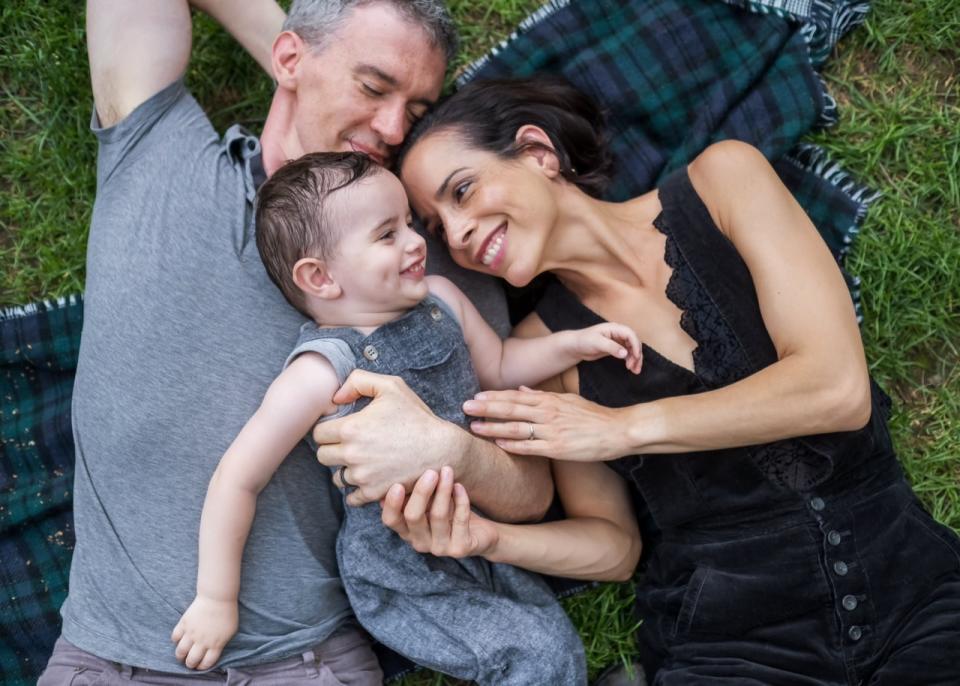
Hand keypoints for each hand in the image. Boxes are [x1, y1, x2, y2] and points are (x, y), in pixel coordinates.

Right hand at [171, 595, 238, 669]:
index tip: (199, 666)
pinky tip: (179, 639)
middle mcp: (202, 641)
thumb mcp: (230, 631)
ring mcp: (192, 633)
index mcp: (215, 645)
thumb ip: (221, 643)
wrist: (218, 597)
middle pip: (191, 661)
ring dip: (180, 655)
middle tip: (189, 662)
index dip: (201, 667)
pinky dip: (175, 640)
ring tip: (182, 654)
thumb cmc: (227, 613)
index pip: (206, 663)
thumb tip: (214, 651)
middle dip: (189, 664)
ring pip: (180, 652)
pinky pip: (175, 637)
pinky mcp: (184, 624)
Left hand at [313, 370, 463, 505]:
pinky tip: (369, 477)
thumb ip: (358, 381)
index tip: (342, 428)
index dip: (329, 429)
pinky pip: (351, 497)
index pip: (318, 433)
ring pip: (337, 477)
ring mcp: (362, 476)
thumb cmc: (416, 417)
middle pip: (323, 456)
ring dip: (345, 469)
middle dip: (333, 449)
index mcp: (351, 428)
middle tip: (351, 444)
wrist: (441, 449)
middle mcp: (352, 454)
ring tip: (363, 460)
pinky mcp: (374, 493)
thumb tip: (335, 397)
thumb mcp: (391, 387)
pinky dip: (356, 490)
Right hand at [381, 466, 499, 558]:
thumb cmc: (451, 514)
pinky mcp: (460, 548)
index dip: (392, 504)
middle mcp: (420, 542)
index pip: (391, 520)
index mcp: (408, 531)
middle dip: (421, 492)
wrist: (482, 536)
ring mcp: (440, 548)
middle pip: (413, 517)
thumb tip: (395, 476)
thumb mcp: (431, 503)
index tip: (398, 485)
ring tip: (447, 471)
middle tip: (431, 472)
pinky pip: (460, 520)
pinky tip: (460, 486)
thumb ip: (416, 495)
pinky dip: (460, 500)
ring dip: (443, 490)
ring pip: (438, 516)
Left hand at [463, 387, 630, 460]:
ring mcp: (552, 431)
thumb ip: (543, 395)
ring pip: (517, 428)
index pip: (516, 396)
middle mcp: (548, 413)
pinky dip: (513, 445)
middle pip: (511, 409)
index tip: (475, 395)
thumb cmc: (592, 415)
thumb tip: (521, 389)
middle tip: (464, 406)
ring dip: (493, 427)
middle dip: (486, 408)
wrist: (617, 430)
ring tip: (474, 427)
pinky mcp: (558, 448)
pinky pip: (531, 447)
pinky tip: (498, 444)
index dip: (494, 396)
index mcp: (549, 400)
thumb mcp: (567, 400)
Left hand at [570, 323, 641, 373]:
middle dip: (636, 354)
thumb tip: (625, 353)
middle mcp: (618, 333)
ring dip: (636, 359)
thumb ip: (611, 347)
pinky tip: (631, 368)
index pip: (630, 334)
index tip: (636, 356)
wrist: (575, 346)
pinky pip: (627, 354)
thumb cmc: (584, 340)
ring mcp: (617, 341)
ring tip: (635, 370)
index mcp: (614, 328)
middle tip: (633, 366)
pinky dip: (631, 360)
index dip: (635, 344)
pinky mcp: (616, 348)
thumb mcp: (597, 343)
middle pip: (633, 342)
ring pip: (632, 349)